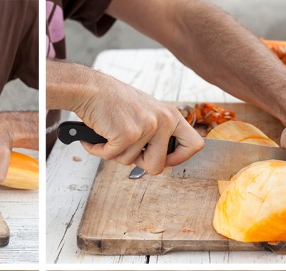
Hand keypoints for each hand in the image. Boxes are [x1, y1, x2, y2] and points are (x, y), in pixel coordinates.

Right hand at [73, 70, 204, 174]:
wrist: (90, 89)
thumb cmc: (113, 101)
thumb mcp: (146, 113)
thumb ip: (157, 134)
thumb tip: (162, 161)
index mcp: (171, 115)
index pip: (194, 144)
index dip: (179, 159)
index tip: (165, 160)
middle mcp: (163, 121)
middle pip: (158, 166)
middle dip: (138, 163)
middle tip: (127, 148)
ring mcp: (146, 127)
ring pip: (130, 162)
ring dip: (115, 153)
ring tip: (110, 133)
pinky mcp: (127, 134)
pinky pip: (112, 157)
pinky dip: (100, 150)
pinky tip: (98, 136)